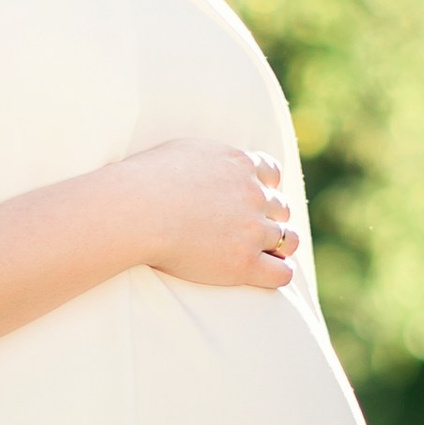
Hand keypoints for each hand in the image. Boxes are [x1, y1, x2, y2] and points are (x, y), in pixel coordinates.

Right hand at [125, 139, 296, 292]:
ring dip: (278, 246)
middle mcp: (253, 194)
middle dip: (268, 219)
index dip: (264, 189)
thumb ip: (209, 159)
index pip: (271, 173)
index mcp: (240, 164)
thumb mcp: (184, 151)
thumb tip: (208, 165)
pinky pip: (281, 272)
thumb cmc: (146, 181)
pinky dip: (277, 272)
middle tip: (246, 233)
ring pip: (287, 239)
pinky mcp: (244, 262)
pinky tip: (261, 274)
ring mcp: (251, 229)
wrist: (136, 211)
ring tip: (260, 254)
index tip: (249, 201)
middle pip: (281, 208)